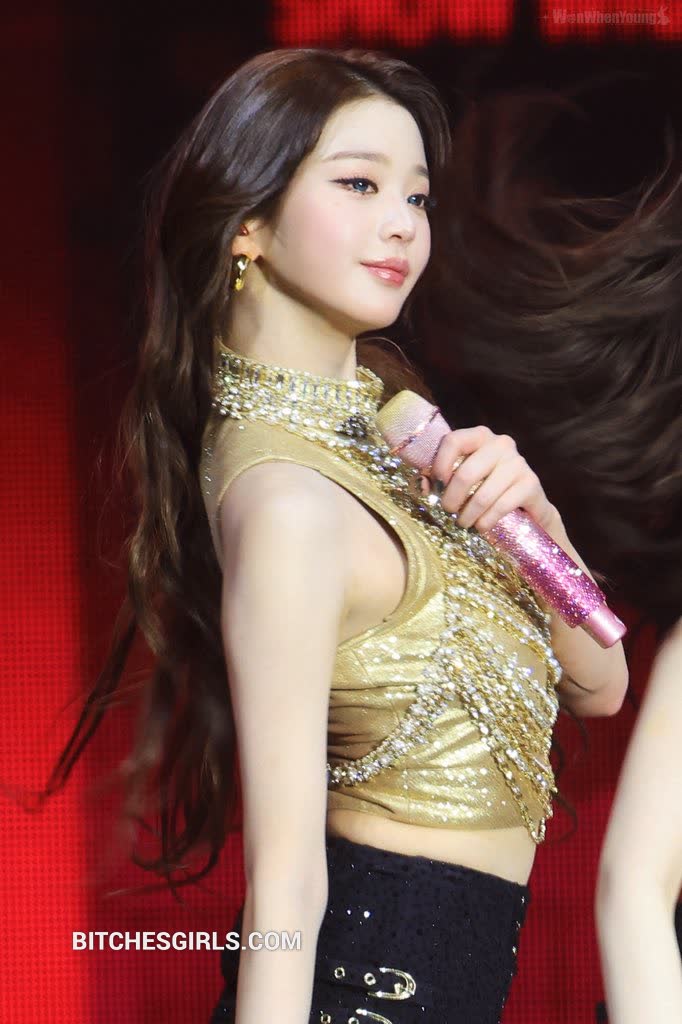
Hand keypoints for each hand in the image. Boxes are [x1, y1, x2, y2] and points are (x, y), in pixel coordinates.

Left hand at [420, 425, 557, 533]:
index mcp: (480, 436)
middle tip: (447, 511)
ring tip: (463, 523)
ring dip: (468, 515)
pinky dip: (486, 521)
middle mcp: (501, 444)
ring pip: (483, 495)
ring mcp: (518, 462)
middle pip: (466, 473)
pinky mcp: (531, 483)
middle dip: (452, 498)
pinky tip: (481, 526)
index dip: (439, 464)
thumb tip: (425, 485)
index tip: (437, 485)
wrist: (527, 501)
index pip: (453, 440)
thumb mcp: (464, 477)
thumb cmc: (486, 486)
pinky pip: (501, 506)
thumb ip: (440, 477)